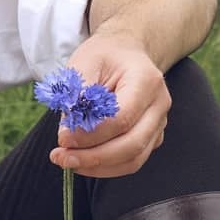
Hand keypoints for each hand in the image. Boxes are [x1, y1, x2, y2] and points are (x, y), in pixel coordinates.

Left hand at [49, 32, 170, 178]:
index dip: (91, 134)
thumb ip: (76, 94)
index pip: (121, 118)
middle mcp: (159, 105)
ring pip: (134, 159)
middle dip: (93, 157)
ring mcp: (158, 124)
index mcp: (146, 81)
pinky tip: (82, 161)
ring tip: (68, 161)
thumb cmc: (104, 56)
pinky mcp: (151, 138)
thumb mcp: (84, 62)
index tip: (63, 138)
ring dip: (98, 166)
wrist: (126, 53)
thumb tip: (69, 130)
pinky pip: (132, 161)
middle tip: (61, 157)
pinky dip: (106, 167)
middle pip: (132, 144)